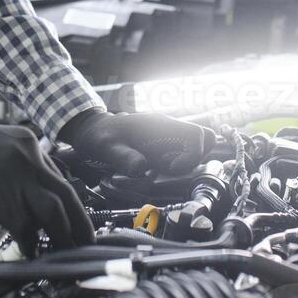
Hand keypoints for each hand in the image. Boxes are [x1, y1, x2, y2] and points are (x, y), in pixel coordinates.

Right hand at [0, 110, 93, 255]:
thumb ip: (14, 167)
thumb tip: (25, 202)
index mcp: (27, 142)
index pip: (60, 179)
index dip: (68, 206)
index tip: (73, 222)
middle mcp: (28, 156)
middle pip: (68, 195)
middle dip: (79, 224)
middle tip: (84, 244)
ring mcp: (14, 176)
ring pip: (54, 212)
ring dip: (62, 237)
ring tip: (63, 254)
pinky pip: (24, 227)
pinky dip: (30, 245)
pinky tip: (29, 254)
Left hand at [58, 109, 214, 176]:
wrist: (92, 132)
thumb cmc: (99, 136)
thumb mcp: (105, 147)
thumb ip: (123, 157)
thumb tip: (141, 167)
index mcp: (159, 125)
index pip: (196, 134)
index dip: (191, 155)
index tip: (171, 169)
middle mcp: (168, 128)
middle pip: (204, 138)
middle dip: (195, 159)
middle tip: (172, 172)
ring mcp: (168, 136)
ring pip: (197, 145)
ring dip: (188, 162)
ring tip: (165, 173)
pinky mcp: (164, 146)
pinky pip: (183, 153)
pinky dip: (178, 165)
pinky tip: (158, 172)